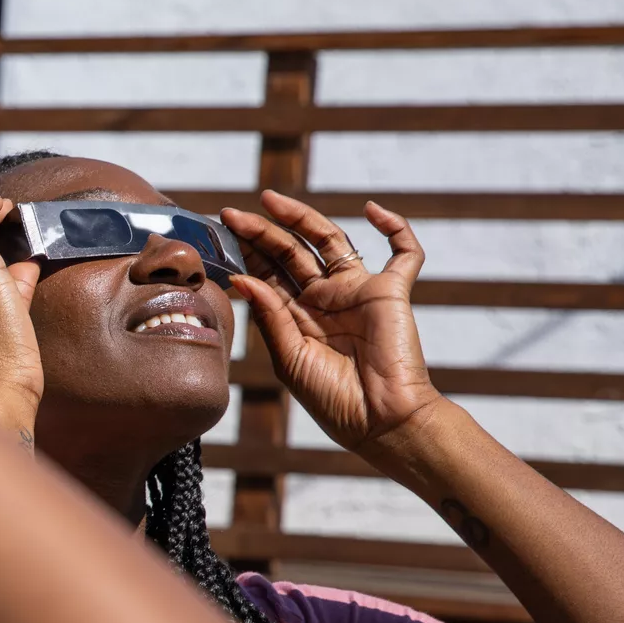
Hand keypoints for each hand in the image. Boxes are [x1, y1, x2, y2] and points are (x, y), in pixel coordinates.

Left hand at [221, 192, 443, 456]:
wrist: (381, 422)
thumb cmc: (333, 400)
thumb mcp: (289, 358)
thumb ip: (269, 316)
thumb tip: (241, 277)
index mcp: (296, 317)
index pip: (267, 274)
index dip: (245, 254)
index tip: (218, 236)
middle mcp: (324, 299)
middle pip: (290, 253)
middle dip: (261, 233)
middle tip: (232, 214)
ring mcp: (357, 292)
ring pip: (330, 241)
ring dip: (302, 219)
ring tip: (270, 201)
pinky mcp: (391, 292)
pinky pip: (405, 254)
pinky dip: (396, 228)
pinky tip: (373, 210)